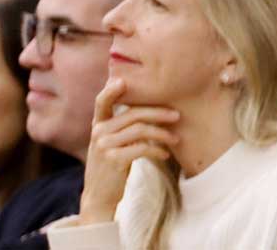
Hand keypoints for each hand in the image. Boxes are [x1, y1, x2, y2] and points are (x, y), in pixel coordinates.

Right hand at [77, 78, 179, 223]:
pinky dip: (157, 150)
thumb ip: (121, 127)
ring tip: (176, 140)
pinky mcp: (113, 160)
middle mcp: (99, 132)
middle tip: (177, 116)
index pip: (102, 102)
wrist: (99, 197)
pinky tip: (165, 155)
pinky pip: (141, 148)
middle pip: (133, 114)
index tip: (124, 80)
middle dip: (159, 113)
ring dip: (163, 134)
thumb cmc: (112, 166)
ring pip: (140, 130)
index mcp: (98, 125)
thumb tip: (151, 110)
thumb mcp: (111, 143)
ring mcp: (104, 146)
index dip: (111, 90)